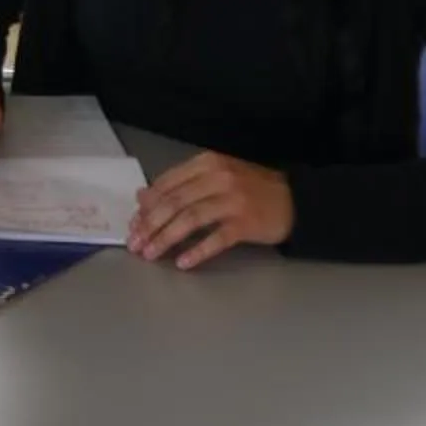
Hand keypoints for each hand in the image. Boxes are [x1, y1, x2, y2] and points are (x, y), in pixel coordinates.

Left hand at [129, 152, 294, 269]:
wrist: (293, 200)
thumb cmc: (250, 189)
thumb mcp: (215, 177)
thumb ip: (180, 184)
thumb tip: (142, 197)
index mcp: (207, 163)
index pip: (167, 184)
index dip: (146, 206)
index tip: (132, 224)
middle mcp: (218, 178)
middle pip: (174, 202)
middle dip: (150, 225)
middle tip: (135, 243)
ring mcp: (233, 200)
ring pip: (190, 219)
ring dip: (166, 238)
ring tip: (150, 254)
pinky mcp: (246, 223)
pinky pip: (216, 239)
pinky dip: (197, 251)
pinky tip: (183, 263)